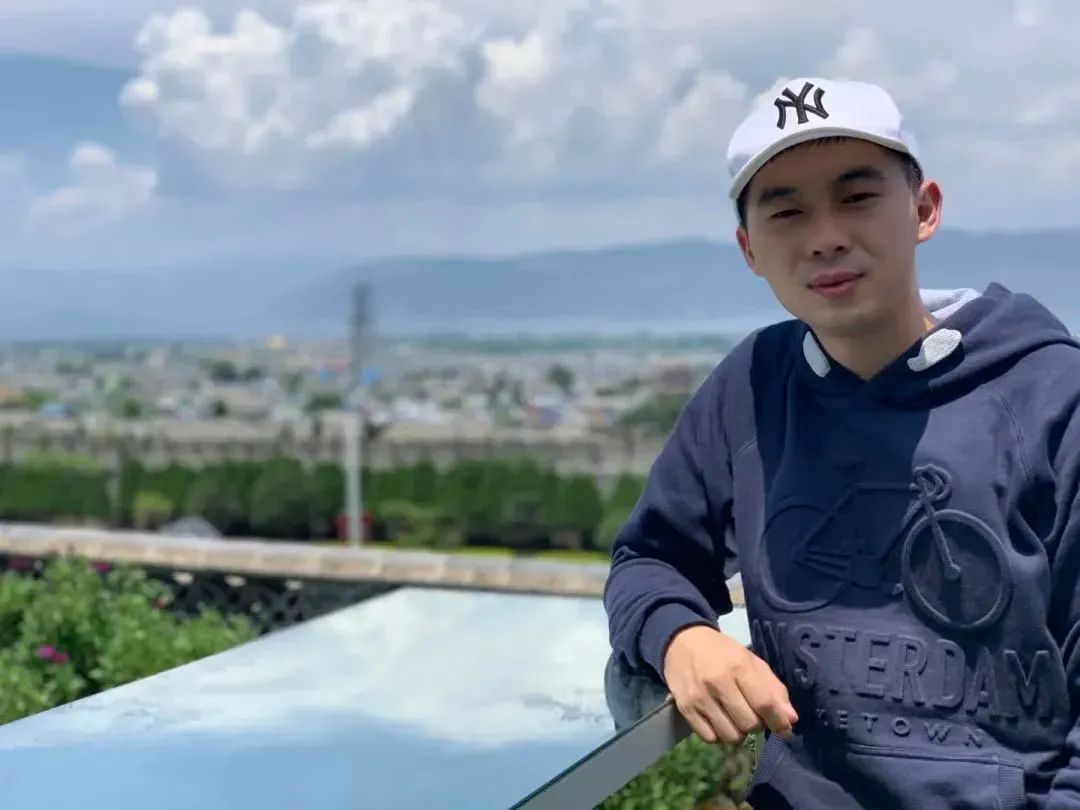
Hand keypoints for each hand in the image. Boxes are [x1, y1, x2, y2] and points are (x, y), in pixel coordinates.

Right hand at [663, 625, 797, 744]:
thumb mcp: (751, 661)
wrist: (682, 642)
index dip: (778, 721)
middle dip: (757, 724)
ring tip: (735, 717)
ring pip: (730, 735)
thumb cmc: (722, 652)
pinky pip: (710, 738)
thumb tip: (790, 720)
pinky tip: (719, 721)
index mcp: (738, 666)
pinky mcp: (685, 708)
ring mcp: (699, 697)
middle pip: (749, 724)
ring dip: (738, 731)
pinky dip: (719, 734)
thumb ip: (773, 689)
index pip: (764, 703)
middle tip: (752, 713)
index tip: (784, 729)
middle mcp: (717, 682)